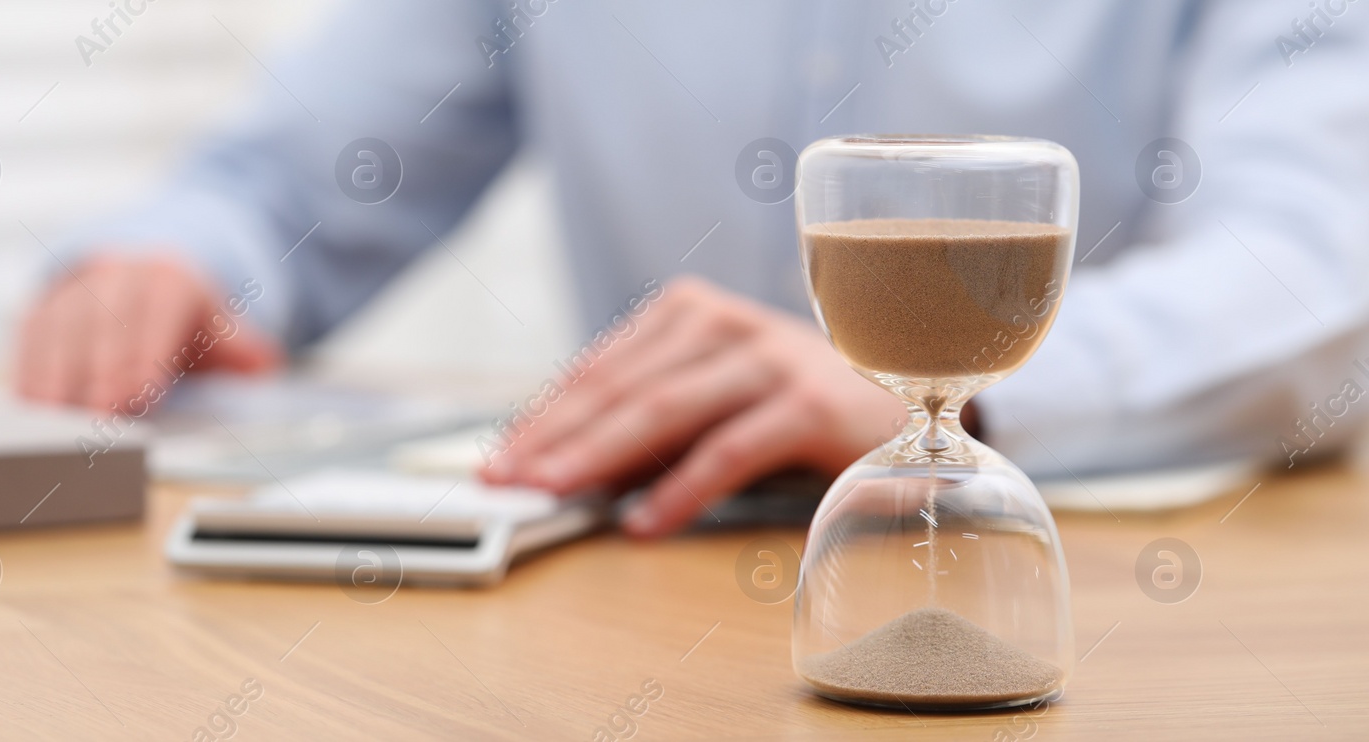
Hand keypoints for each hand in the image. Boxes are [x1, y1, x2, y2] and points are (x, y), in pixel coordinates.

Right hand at [17, 252, 281, 410]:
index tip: (136, 398)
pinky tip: (29, 405)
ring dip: (55, 376)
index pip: (155, 318)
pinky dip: (28, 369)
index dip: (143, 358)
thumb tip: (261, 365)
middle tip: (95, 420)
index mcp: (170, 280)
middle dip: (98, 374)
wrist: (148, 280)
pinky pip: (31, 334)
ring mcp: (77, 287)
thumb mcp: (223, 330)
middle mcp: (119, 275)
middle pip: (103, 324)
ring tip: (55, 421)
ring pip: (60, 329)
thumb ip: (243, 351)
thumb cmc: (188, 322)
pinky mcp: (43, 306)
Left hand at [478, 276, 907, 537]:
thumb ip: (651, 422)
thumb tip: (564, 467)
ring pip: (662, 411)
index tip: (497, 459)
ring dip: (598, 458)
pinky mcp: (808, 403)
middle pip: (619, 387)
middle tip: (506, 482)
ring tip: (553, 495)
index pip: (598, 368)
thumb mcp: (713, 399)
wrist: (907, 402)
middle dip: (553, 438)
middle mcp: (724, 323)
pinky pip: (728, 450)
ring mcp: (768, 358)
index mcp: (689, 313)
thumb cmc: (794, 405)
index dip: (542, 416)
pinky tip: (643, 524)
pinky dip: (680, 490)